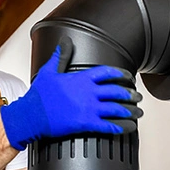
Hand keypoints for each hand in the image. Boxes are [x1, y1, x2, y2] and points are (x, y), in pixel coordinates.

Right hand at [1, 43, 142, 149]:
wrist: (31, 115)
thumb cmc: (39, 95)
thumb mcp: (49, 71)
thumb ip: (61, 56)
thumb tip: (65, 42)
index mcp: (82, 79)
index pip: (108, 72)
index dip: (122, 74)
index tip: (129, 77)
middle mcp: (89, 92)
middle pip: (117, 91)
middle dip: (130, 94)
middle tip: (137, 97)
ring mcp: (89, 108)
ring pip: (117, 109)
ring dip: (130, 111)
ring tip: (138, 112)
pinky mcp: (86, 123)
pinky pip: (110, 126)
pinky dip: (122, 127)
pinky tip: (129, 127)